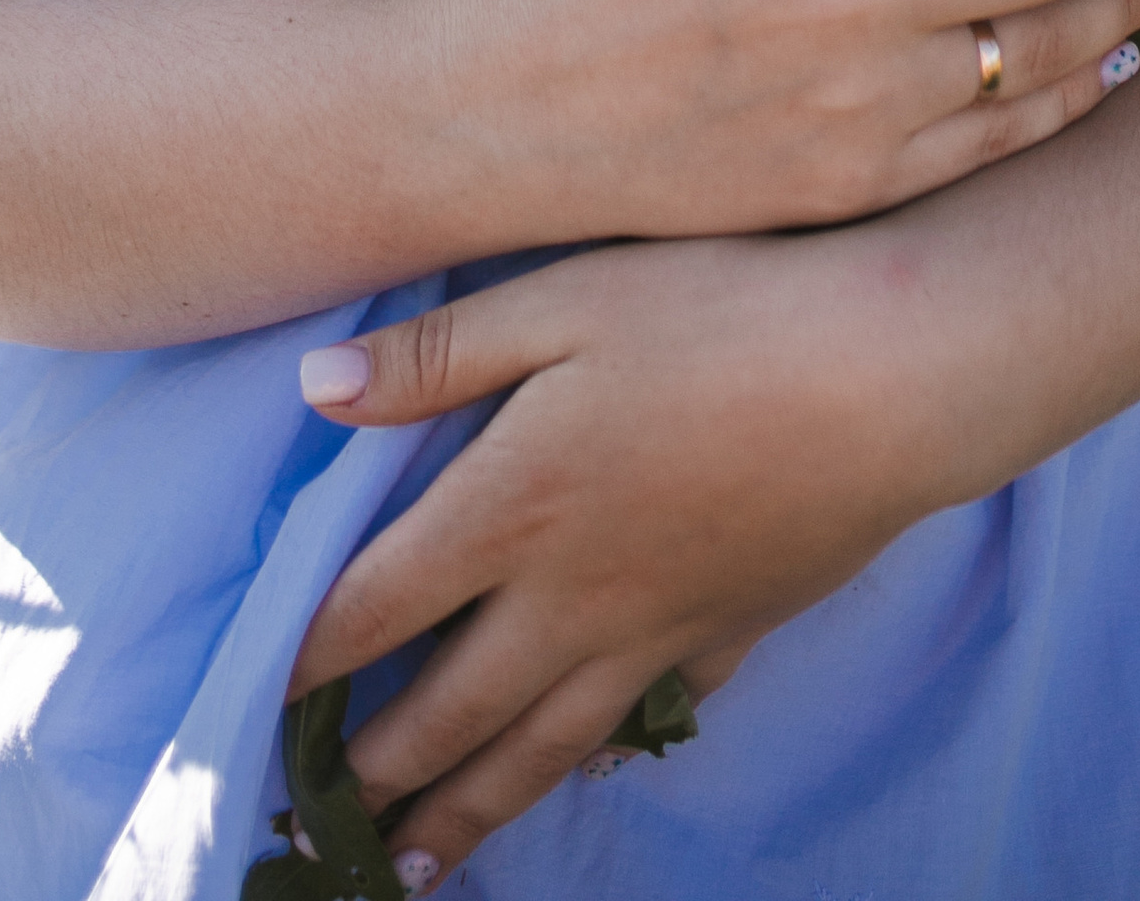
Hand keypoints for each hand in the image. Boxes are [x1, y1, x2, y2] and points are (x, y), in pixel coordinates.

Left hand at [288, 231, 945, 880]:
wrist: (888, 375)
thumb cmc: (718, 310)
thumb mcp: (561, 295)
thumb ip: (435, 352)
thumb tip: (312, 388)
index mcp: (509, 507)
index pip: (375, 607)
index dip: (304, 660)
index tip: (252, 699)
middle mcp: (568, 597)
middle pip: (446, 710)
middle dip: (371, 772)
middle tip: (306, 820)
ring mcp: (652, 629)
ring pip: (537, 749)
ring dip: (463, 813)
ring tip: (408, 867)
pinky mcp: (729, 633)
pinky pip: (642, 721)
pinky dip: (594, 761)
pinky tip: (580, 772)